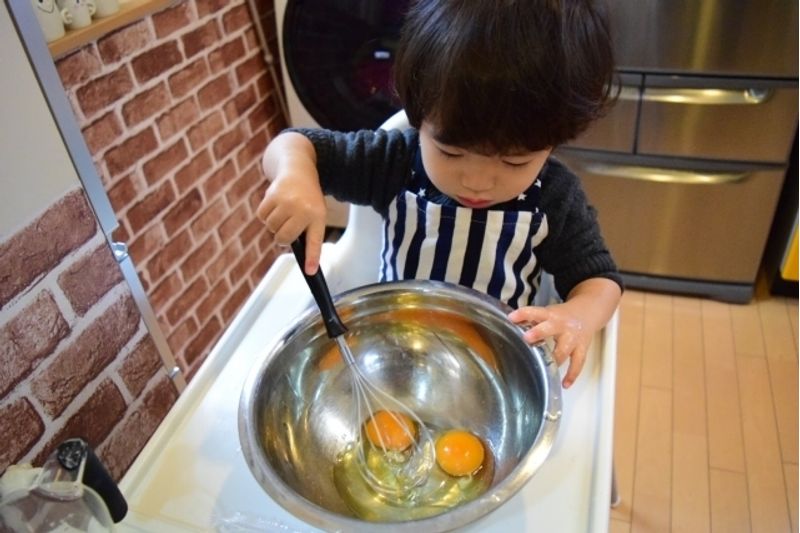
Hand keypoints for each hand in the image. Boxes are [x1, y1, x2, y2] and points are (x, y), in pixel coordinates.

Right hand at [256, 133, 326, 273]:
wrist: (299, 168)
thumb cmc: (308, 198)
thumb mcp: (315, 214)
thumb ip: (309, 236)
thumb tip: (306, 264)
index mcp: (317, 216)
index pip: (314, 241)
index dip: (311, 258)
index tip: (310, 271)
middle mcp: (303, 210)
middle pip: (283, 238)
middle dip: (283, 236)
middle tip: (289, 225)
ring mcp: (287, 202)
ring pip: (271, 227)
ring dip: (274, 223)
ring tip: (284, 211)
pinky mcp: (272, 195)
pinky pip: (262, 216)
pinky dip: (265, 214)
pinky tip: (275, 205)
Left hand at [508, 303, 590, 388]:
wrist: (588, 313)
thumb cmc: (563, 316)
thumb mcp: (547, 313)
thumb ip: (531, 320)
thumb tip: (511, 324)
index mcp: (551, 315)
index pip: (536, 312)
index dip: (523, 314)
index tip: (511, 318)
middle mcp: (562, 326)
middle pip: (550, 329)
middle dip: (539, 333)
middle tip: (527, 338)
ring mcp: (573, 338)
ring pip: (564, 350)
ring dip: (554, 359)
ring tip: (545, 369)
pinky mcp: (581, 349)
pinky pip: (577, 363)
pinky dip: (572, 375)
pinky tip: (564, 384)